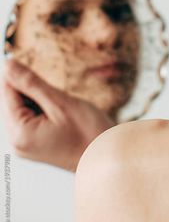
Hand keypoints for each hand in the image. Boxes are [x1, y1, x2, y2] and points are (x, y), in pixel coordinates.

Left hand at [0, 59, 115, 171]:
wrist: (106, 157)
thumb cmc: (89, 134)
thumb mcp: (60, 102)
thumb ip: (31, 83)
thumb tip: (8, 65)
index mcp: (20, 133)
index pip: (6, 93)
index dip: (17, 75)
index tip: (28, 64)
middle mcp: (17, 142)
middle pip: (12, 102)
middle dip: (31, 90)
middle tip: (55, 96)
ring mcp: (25, 145)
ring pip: (22, 108)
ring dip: (39, 100)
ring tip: (61, 109)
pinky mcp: (34, 144)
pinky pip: (31, 118)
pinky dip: (44, 110)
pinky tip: (60, 115)